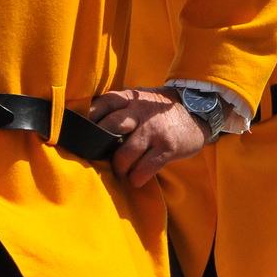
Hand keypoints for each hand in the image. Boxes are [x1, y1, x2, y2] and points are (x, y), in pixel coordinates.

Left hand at [88, 86, 206, 186]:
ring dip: (119, 168)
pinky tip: (136, 179)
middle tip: (98, 157)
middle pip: (110, 128)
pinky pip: (144, 169)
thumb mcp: (139, 99)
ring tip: (121, 172)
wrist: (197, 111)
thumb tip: (89, 125)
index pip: (103, 104)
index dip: (88, 119)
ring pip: (125, 154)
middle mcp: (141, 112)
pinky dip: (136, 178)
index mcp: (130, 98)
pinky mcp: (167, 148)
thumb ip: (119, 108)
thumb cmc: (158, 110)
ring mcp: (154, 130)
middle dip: (99, 147)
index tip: (79, 134)